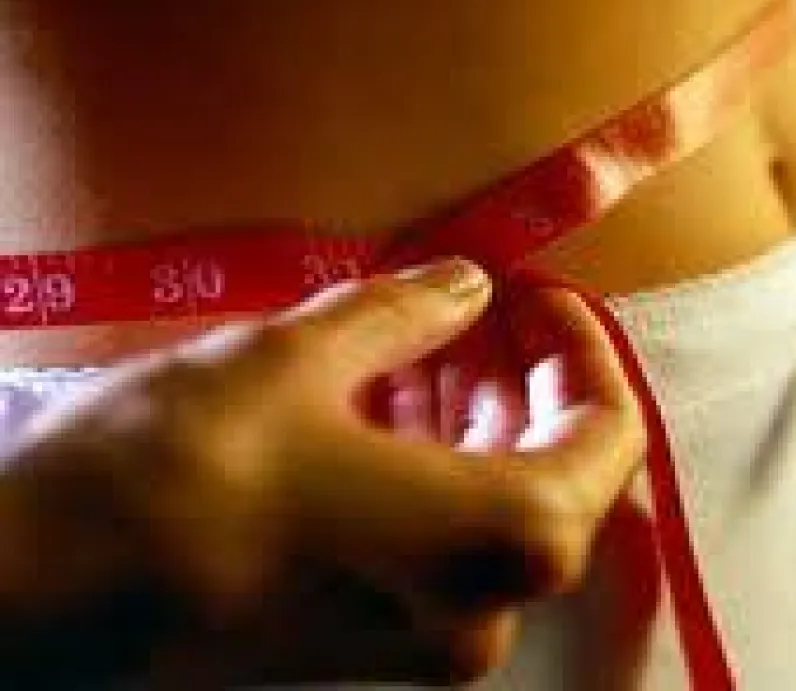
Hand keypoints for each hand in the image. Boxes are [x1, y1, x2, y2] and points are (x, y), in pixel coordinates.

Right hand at [0, 258, 646, 687]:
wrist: (33, 604)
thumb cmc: (174, 474)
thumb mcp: (297, 358)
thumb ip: (404, 316)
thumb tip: (466, 286)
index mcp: (499, 536)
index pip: (606, 434)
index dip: (580, 349)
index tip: (538, 292)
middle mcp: (482, 608)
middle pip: (554, 469)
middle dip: (523, 376)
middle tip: (481, 302)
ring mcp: (422, 638)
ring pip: (498, 505)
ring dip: (477, 414)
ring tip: (429, 338)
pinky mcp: (364, 643)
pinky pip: (443, 543)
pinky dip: (436, 465)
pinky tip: (387, 401)